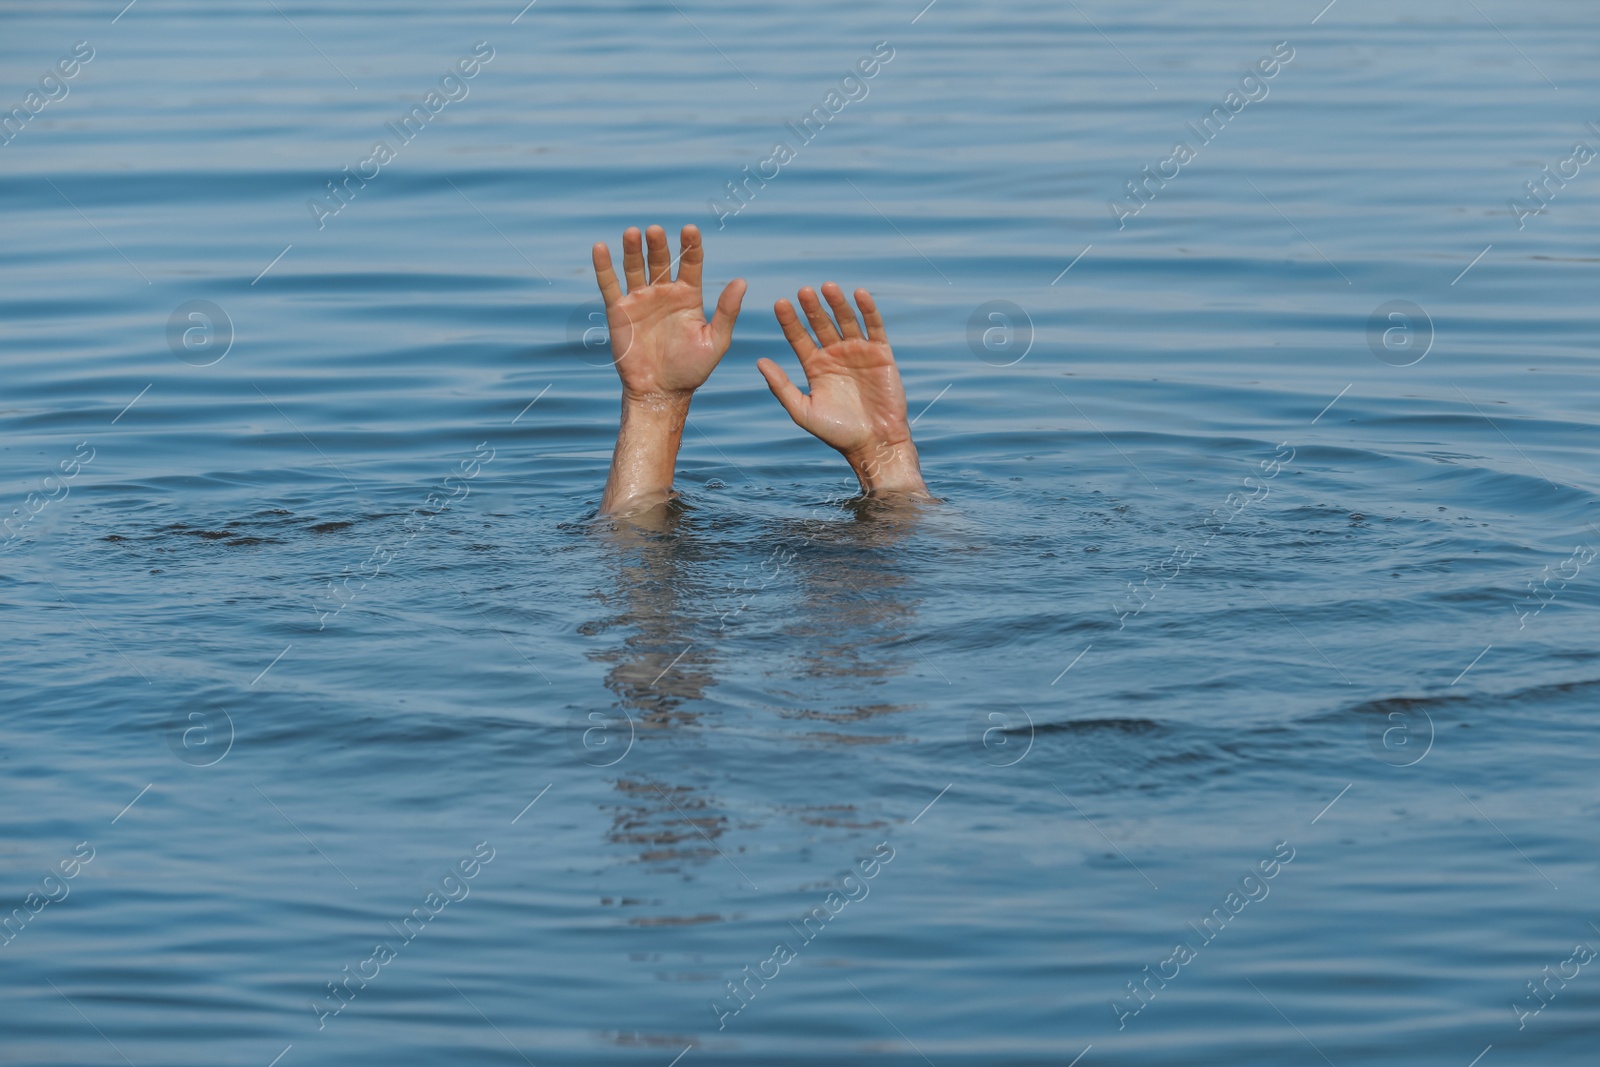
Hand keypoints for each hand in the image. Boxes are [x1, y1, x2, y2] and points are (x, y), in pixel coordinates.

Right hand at [591, 224, 744, 515]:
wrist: (661, 392)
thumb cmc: (692, 370)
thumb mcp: (716, 341)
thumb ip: (727, 311)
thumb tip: (742, 281)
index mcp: (688, 296)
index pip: (690, 263)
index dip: (690, 246)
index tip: (690, 229)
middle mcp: (664, 293)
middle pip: (661, 261)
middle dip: (658, 245)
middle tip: (656, 230)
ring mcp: (640, 299)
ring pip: (635, 267)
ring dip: (633, 249)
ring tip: (633, 232)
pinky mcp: (619, 311)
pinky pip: (609, 284)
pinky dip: (603, 266)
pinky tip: (600, 247)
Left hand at [757, 283, 928, 497]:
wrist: (874, 443)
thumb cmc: (837, 432)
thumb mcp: (803, 411)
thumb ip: (781, 386)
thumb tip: (759, 361)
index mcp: (815, 366)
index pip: (799, 337)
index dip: (790, 321)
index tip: (779, 303)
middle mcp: (835, 355)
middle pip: (821, 324)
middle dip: (812, 308)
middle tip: (803, 291)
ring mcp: (858, 352)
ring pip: (846, 320)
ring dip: (837, 303)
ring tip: (827, 287)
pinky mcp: (881, 354)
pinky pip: (874, 327)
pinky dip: (868, 310)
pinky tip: (859, 294)